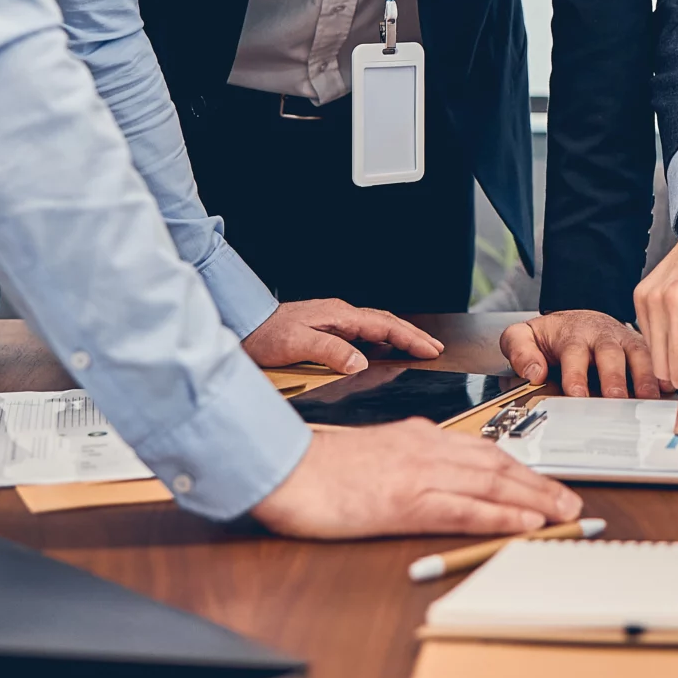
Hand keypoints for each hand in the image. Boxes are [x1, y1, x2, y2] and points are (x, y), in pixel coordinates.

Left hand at [242, 299, 443, 373]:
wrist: (242, 326)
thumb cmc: (265, 335)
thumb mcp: (297, 344)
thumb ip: (330, 351)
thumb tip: (361, 362)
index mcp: (338, 315)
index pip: (384, 325)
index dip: (410, 337)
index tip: (430, 349)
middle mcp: (339, 315)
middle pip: (386, 322)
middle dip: (413, 335)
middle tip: (435, 348)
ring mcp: (334, 320)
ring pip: (376, 326)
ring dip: (399, 336)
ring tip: (417, 348)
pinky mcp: (326, 329)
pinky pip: (363, 333)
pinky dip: (381, 340)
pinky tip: (382, 350)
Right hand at [250, 417, 583, 539]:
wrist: (280, 466)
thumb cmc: (316, 466)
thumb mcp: (370, 454)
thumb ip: (402, 459)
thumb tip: (429, 476)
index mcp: (416, 437)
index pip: (481, 451)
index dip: (519, 469)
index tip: (543, 484)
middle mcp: (425, 449)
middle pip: (497, 465)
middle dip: (539, 484)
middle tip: (571, 501)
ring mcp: (417, 474)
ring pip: (491, 484)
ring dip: (533, 500)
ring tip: (564, 513)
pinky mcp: (405, 501)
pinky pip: (465, 510)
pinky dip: (501, 517)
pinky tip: (524, 523)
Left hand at [500, 310, 659, 398]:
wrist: (577, 321)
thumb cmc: (552, 337)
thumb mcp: (523, 336)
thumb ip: (520, 351)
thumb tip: (534, 373)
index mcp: (573, 334)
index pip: (574, 352)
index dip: (576, 373)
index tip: (576, 394)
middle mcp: (603, 336)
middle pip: (611, 354)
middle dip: (614, 377)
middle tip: (615, 399)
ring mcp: (625, 341)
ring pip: (639, 355)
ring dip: (645, 377)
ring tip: (648, 400)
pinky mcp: (642, 350)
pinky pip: (657, 359)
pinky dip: (665, 374)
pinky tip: (672, 390)